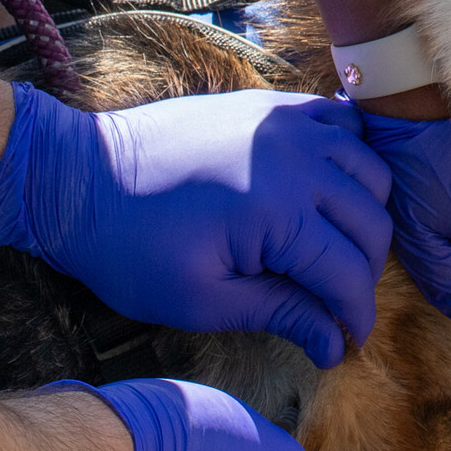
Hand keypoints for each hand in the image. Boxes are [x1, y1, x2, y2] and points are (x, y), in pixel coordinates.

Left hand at [0, 85, 392, 367]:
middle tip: (333, 303)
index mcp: (276, 211)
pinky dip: (352, 158)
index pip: (348, 273)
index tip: (347, 345)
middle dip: (363, 273)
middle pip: (372, 222)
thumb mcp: (200, 299)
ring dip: (365, 215)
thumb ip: (279, 314)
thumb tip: (336, 345)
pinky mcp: (273, 105)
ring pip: (371, 171)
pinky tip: (328, 190)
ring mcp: (287, 122)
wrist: (78, 177)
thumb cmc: (128, 249)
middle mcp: (295, 158)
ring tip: (331, 250)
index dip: (355, 317)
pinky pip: (344, 125)